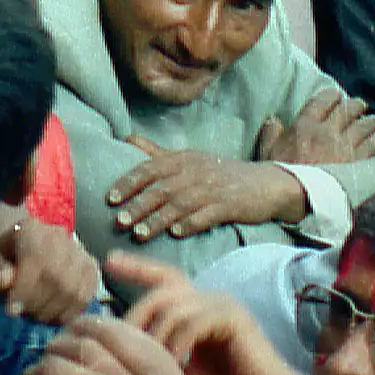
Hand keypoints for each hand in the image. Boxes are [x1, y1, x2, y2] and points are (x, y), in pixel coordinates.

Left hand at [0, 207, 101, 322]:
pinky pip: (86, 297)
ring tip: (36, 314)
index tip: (10, 311)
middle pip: (58, 278)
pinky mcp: (91, 268)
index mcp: (32, 228)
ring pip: (74, 290)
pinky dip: (69, 314)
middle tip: (23, 314)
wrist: (18, 252)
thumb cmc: (1, 260)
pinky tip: (52, 315)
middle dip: (37, 305)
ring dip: (52, 312)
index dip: (24, 290)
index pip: (36, 259)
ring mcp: (80, 251)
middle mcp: (60, 235)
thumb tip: (3, 281)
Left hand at [107, 148, 306, 241]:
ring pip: (181, 203)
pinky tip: (176, 234)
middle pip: (162, 187)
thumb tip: (126, 139)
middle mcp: (196, 170)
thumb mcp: (189, 159)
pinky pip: (207, 215)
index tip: (110, 198)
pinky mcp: (229, 205)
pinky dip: (190, 224)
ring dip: (159, 219)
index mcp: (184, 158)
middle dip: (139, 205)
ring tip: (140, 233)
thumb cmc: (220, 174)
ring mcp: (214, 188)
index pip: (151, 167)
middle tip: (119, 221)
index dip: (130, 182)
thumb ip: (157, 153)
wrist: (264, 184)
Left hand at [111, 253, 305, 374]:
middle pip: (162, 289)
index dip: (138, 268)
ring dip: (155, 337)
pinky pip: (194, 322)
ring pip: (174, 307)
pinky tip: (174, 366)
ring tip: (146, 367)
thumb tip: (126, 356)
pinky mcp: (234, 318)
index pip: (164, 279)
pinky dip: (178, 343)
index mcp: (198, 309)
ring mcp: (223, 305)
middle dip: (136, 310)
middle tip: (118, 338)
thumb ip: (162, 358)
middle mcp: (210, 299)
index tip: (109, 260)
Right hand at [256, 90, 374, 166]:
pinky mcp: (355, 163)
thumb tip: (274, 120)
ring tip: (374, 121)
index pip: (322, 101)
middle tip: (360, 106)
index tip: (337, 95)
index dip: (332, 96)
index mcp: (304, 125)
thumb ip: (270, 132)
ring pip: (363, 126)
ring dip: (370, 122)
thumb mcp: (266, 150)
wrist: (294, 196)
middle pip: (347, 110)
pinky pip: (372, 146)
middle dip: (356, 106)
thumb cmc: (278, 174)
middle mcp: (326, 131)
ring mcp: (343, 147)